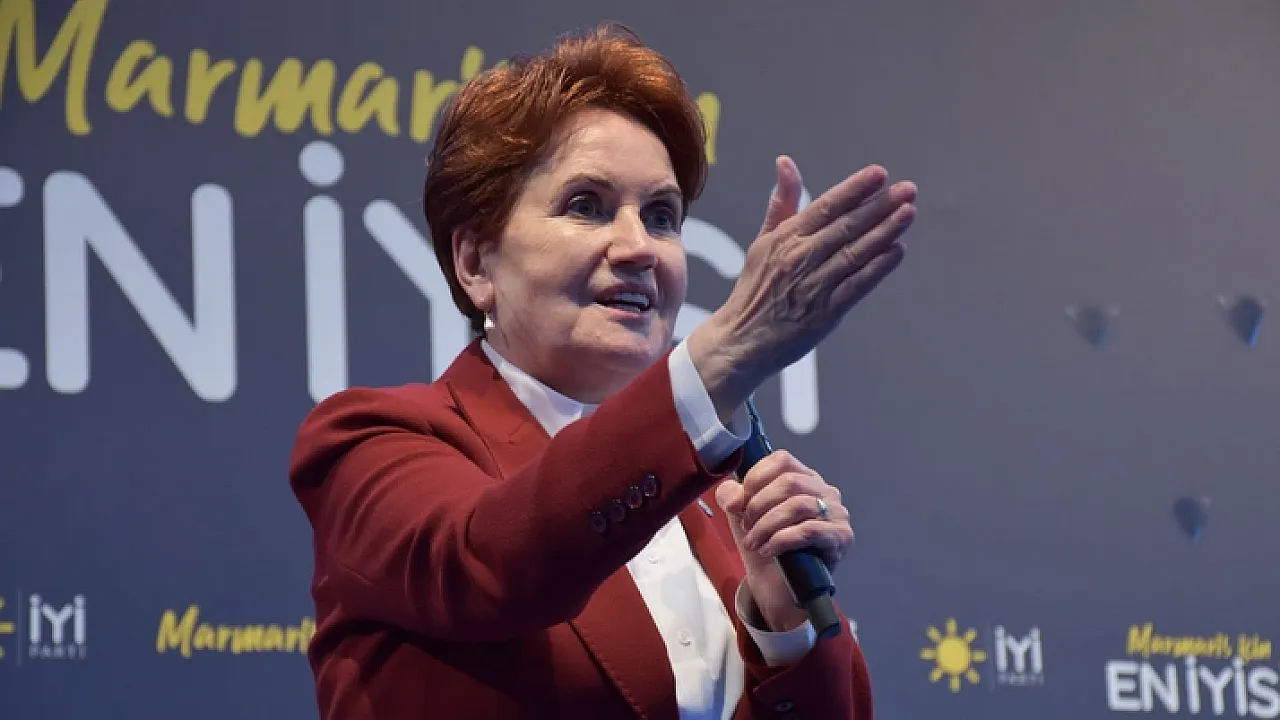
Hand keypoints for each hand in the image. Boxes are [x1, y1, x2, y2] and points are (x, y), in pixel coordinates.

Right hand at [688, 156, 916, 418]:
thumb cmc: (755, 289)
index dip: (854, 189)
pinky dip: (878, 268)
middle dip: (880, 206)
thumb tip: (786, 162)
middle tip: (907, 190)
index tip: (879, 174)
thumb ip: (781, 203)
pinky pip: (856, 286)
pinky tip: (897, 251)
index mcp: (784, 239)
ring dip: (885, 232)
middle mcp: (799, 259)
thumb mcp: (762, 242)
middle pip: (846, 227)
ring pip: (855, 254)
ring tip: (908, 213)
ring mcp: (812, 286)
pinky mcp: (824, 314)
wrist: (741, 340)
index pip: (825, 206)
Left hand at [714, 450, 852, 632]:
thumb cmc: (766, 545)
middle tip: (746, 527)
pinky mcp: (841, 537)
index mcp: (804, 478)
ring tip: (754, 541)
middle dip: (759, 505)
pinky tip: (769, 550)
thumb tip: (734, 496)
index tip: (740, 502)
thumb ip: (732, 497)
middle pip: (789, 482)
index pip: (782, 460)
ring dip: (767, 525)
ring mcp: (837, 513)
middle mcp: (825, 491)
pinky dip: (782, 540)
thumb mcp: (741, 515)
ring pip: (798, 506)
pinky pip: (809, 531)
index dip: (757, 478)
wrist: (778, 586)